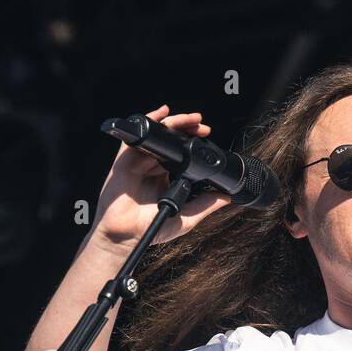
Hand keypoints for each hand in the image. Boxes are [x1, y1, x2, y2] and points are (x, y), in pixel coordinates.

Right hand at [91, 103, 230, 251]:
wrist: (127, 236)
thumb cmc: (151, 228)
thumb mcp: (186, 218)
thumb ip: (206, 205)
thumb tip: (227, 197)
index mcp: (165, 176)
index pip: (180, 152)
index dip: (193, 142)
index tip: (207, 137)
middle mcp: (152, 166)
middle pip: (170, 139)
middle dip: (187, 128)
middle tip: (202, 126)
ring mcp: (138, 162)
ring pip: (157, 135)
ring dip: (175, 123)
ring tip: (191, 121)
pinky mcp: (124, 161)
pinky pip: (135, 137)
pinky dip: (148, 122)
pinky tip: (161, 114)